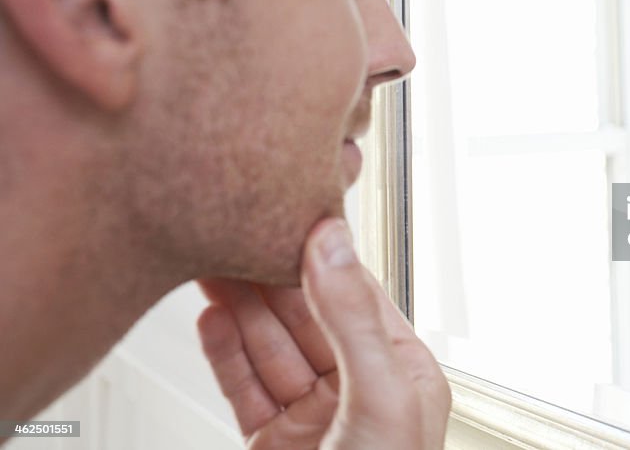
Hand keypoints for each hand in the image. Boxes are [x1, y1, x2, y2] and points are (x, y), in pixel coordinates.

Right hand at [197, 218, 450, 448]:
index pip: (358, 295)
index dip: (320, 255)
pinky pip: (243, 387)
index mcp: (403, 372)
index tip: (288, 217)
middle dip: (268, 277)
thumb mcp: (381, 398)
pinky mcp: (271, 441)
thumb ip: (352, 320)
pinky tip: (211, 318)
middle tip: (235, 234)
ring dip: (239, 307)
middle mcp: (357, 388)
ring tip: (212, 265)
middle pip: (306, 317)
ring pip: (269, 347)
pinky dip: (224, 353)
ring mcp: (313, 415)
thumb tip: (332, 245)